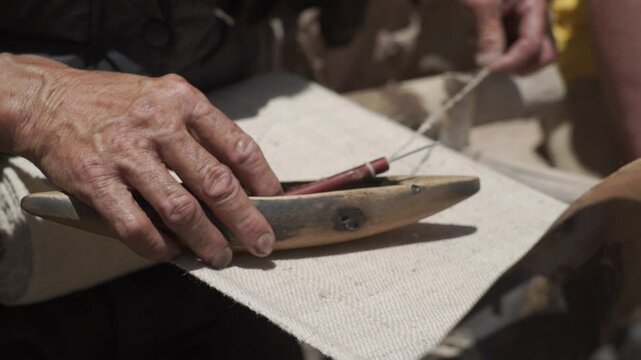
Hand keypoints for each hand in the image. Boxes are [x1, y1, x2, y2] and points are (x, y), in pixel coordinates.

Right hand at [15, 58, 281, 267]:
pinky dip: (159, 247)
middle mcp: (159, 124)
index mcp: (184, 101)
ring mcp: (127, 153)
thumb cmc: (117, 104)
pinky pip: (137, 226)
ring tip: (218, 256)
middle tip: (260, 243)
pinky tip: (172, 253)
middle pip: (217, 184)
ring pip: (181, 211)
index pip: (238, 146)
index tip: (273, 202)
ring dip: (206, 241)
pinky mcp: (97, 180)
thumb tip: (241, 178)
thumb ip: (201, 130)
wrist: (49, 101)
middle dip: (246, 221)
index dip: (262, 180)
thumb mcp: (165, 98)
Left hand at [461, 0, 556, 73]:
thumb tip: (489, 64)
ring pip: (532, 55)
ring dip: (510, 62)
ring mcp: (526, 23)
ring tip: (485, 53)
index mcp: (534, 6)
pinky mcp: (514, 27)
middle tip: (491, 64)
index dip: (512, 61)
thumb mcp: (480, 3)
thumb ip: (487, 32)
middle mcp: (536, 17)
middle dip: (519, 65)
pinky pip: (516, 49)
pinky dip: (503, 55)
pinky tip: (484, 46)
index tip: (488, 69)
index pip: (533, 44)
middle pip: (544, 54)